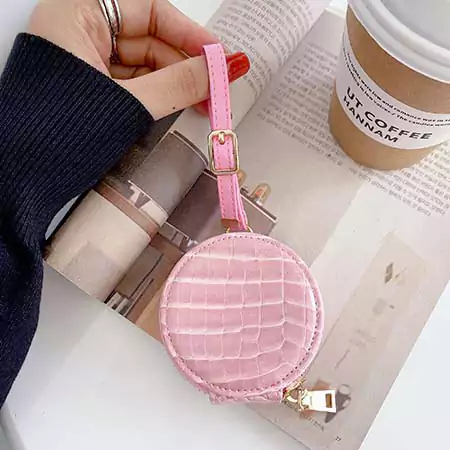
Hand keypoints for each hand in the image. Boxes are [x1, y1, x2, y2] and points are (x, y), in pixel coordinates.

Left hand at [28, 0, 249, 118]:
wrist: (17, 180)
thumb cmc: (54, 135)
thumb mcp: (128, 104)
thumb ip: (180, 84)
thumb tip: (223, 68)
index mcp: (78, 14)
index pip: (149, 10)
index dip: (189, 34)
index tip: (218, 57)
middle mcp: (79, 32)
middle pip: (148, 39)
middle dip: (184, 67)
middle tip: (216, 90)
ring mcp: (82, 63)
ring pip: (142, 66)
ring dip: (173, 86)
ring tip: (201, 106)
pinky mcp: (87, 91)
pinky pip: (131, 86)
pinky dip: (155, 98)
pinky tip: (175, 111)